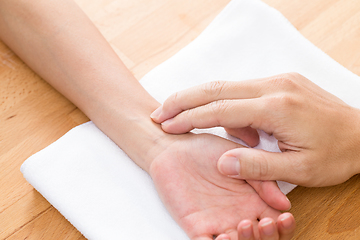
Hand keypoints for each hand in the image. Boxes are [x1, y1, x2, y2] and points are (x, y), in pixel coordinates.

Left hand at [149, 133, 294, 238]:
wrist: (174, 150)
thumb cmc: (205, 150)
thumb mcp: (239, 159)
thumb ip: (260, 179)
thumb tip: (285, 203)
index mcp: (252, 201)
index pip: (276, 223)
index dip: (284, 226)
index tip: (284, 218)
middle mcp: (238, 215)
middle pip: (261, 239)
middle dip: (268, 237)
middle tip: (265, 223)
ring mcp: (218, 223)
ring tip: (243, 226)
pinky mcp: (197, 227)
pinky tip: (224, 237)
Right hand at [151, 73, 359, 186]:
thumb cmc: (336, 154)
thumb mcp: (299, 170)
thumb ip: (256, 167)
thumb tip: (221, 163)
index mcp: (276, 108)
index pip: (220, 109)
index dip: (189, 118)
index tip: (167, 124)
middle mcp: (274, 86)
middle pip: (216, 87)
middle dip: (184, 100)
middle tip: (161, 111)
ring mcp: (278, 80)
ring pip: (227, 87)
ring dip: (207, 104)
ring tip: (208, 127)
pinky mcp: (280, 82)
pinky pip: (244, 90)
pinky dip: (229, 105)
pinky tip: (239, 126)